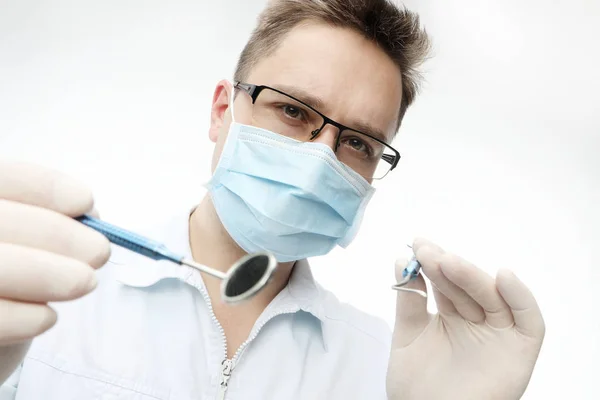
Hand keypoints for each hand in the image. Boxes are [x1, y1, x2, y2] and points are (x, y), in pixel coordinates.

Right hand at [0, 161, 109, 382]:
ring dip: (45, 274)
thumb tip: (90, 215)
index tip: (85, 201)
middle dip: (55, 234)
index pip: (2, 178)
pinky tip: (48, 317)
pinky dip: (20, 317)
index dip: (43, 186)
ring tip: (86, 282)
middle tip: (99, 252)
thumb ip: (55, 220)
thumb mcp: (34, 242)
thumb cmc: (15, 277)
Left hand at [386, 238, 544, 399]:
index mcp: (452, 317)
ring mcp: (499, 335)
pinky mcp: (520, 350)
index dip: (433, 263)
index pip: (446, 283)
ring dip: (471, 276)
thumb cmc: (417, 388)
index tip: (418, 244)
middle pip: (467, 287)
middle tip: (427, 251)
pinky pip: (529, 321)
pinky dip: (520, 297)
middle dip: (447, 266)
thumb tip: (401, 260)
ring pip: (492, 297)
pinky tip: (502, 277)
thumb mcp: (407, 337)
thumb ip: (409, 301)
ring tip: (446, 262)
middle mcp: (477, 322)